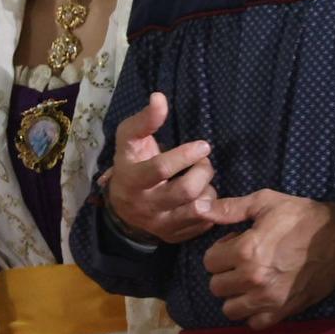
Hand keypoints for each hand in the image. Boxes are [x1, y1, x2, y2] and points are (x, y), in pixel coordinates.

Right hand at [105, 93, 218, 244]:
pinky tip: (203, 196)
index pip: (160, 169)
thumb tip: (159, 97)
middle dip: (203, 171)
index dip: (185, 155)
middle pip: (186, 191)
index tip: (203, 145)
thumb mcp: (130, 140)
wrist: (123, 206)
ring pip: (198, 209)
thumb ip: (144, 120)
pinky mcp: (174, 237)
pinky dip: (210, 207)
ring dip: (209, 190)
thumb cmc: (131, 164)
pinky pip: (204, 224)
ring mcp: (160, 225)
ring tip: (202, 179)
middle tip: (204, 161)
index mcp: (131, 181)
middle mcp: (144, 207)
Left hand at [201, 190, 334, 328]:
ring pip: (230, 309)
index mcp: (246, 251)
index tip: (237, 243)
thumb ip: (229, 208)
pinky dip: (254, 313)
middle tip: (245, 261)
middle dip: (226, 272)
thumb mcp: (266, 202)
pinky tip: (262, 297)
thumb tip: (196, 207)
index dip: (221, 250)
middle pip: (216, 286)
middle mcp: (252, 279)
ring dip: (236, 296)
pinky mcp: (283, 311)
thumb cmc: (303, 217)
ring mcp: (268, 299)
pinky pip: (253, 323)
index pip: (209, 261)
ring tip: (251, 282)